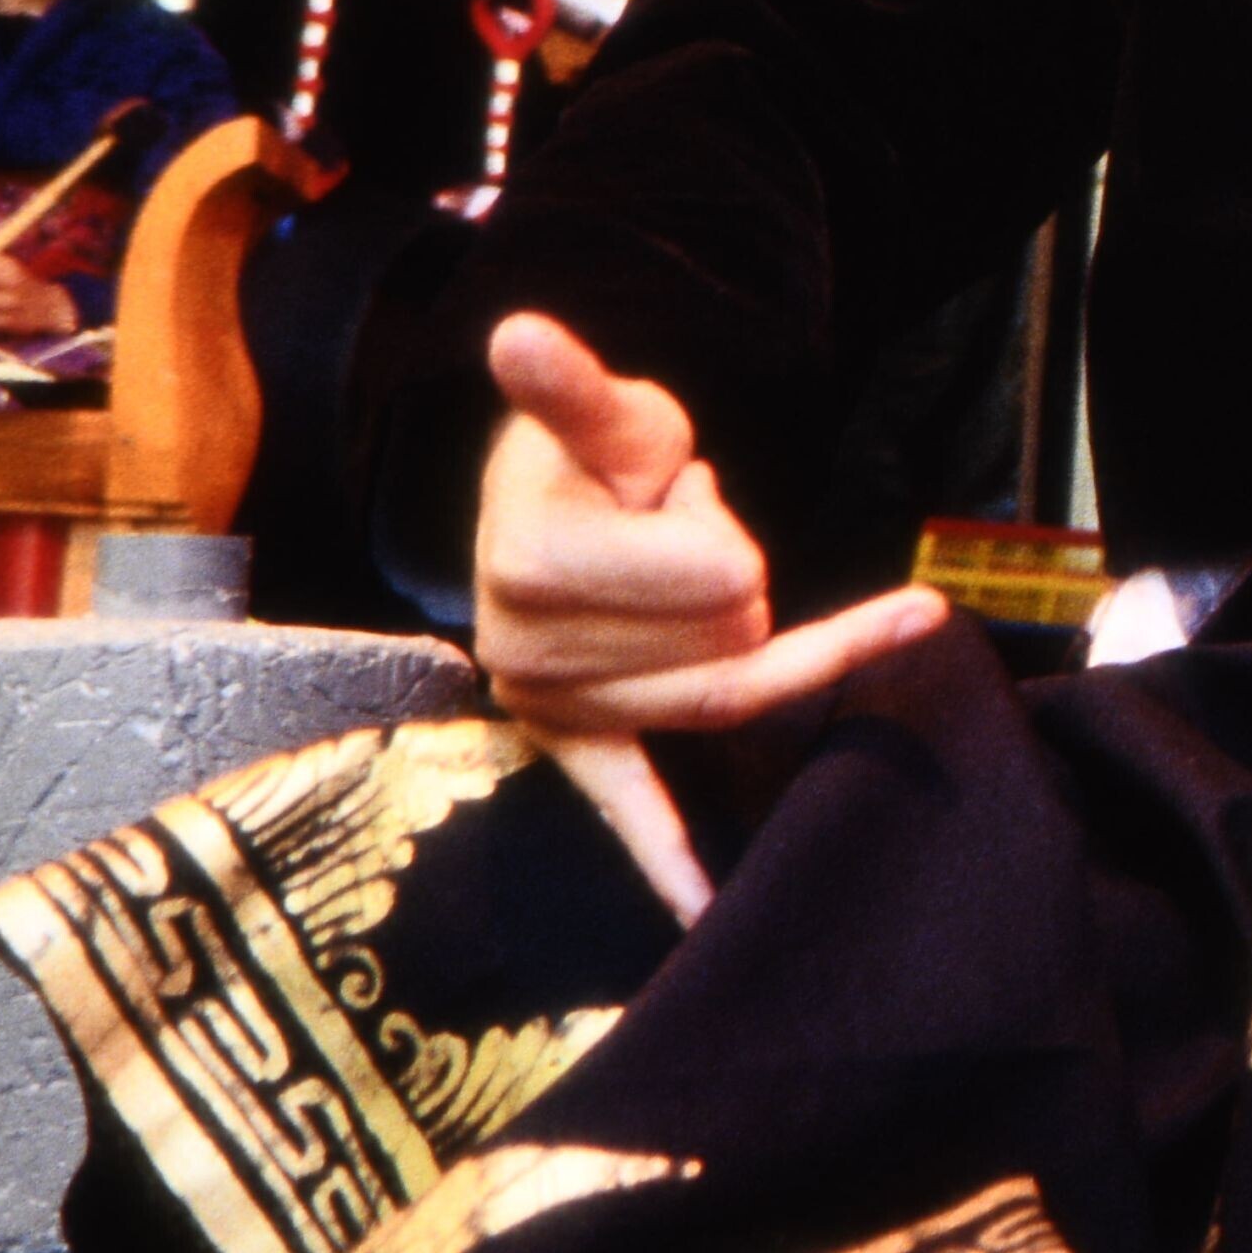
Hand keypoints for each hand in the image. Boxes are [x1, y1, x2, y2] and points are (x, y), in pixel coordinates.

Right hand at [470, 309, 949, 919]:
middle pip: (731, 634)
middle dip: (725, 575)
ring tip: (666, 584)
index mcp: (526, 566)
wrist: (548, 510)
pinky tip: (707, 915)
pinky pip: (627, 810)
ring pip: (720, 694)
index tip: (667, 500)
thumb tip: (520, 337)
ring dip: (723, 629)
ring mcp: (547, 708)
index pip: (725, 576)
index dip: (721, 527)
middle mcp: (520, 652)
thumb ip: (578, 389)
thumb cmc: (595, 462)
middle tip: (661, 539)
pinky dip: (666, 865)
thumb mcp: (607, 415)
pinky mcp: (575, 748)